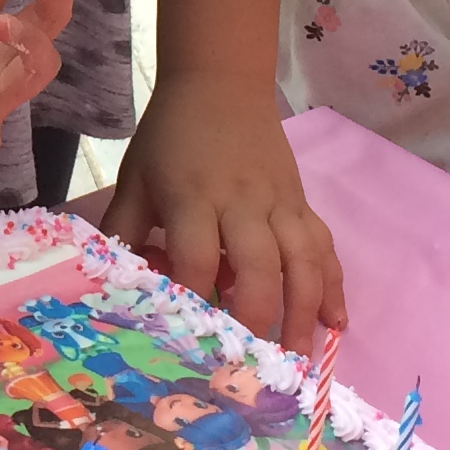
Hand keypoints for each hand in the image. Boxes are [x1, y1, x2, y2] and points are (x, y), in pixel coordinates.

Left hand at [107, 71, 344, 351]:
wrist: (221, 83)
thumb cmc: (170, 136)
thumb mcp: (136, 178)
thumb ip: (125, 231)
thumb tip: (113, 286)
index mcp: (192, 197)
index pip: (196, 257)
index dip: (195, 300)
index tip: (192, 342)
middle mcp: (241, 202)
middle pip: (258, 266)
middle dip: (258, 318)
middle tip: (255, 366)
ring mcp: (278, 203)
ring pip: (302, 261)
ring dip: (303, 311)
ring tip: (298, 357)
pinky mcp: (301, 202)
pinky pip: (324, 246)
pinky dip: (334, 285)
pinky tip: (337, 322)